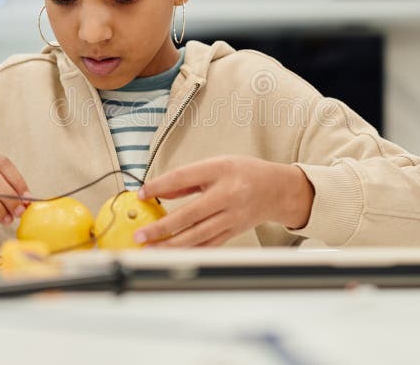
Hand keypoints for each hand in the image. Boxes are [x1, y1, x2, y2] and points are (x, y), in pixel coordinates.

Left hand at [134, 155, 313, 246]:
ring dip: (172, 245)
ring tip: (151, 249)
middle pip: (191, 214)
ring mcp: (232, 217)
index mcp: (221, 171)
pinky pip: (209, 244)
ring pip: (199, 235)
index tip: (142, 194)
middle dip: (163, 227)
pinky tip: (174, 255)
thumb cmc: (246, 173)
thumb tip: (160, 191)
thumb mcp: (217, 164)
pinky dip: (190, 251)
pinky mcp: (233, 232)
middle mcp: (228, 195)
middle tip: (141, 234)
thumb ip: (188, 178)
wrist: (277, 189)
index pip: (183, 178)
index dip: (160, 186)